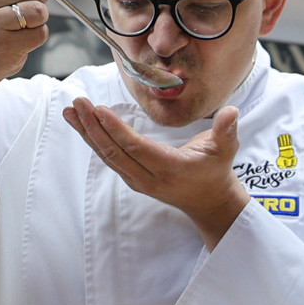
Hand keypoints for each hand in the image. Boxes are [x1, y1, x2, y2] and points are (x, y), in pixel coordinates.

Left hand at [64, 101, 250, 247]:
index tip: (99, 110)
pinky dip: (94, 140)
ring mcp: (139, 181)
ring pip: (108, 156)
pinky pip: (110, 159)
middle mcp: (150, 178)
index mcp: (172, 168)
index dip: (116, 130)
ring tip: (71, 111)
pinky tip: (82, 124)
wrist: (209, 202)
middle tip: (79, 103)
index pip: (138, 148)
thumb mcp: (226, 149)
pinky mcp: (133, 178)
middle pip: (116, 152)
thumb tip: (232, 112)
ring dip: (87, 133)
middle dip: (94, 127)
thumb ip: (227, 130)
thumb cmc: (216, 170)